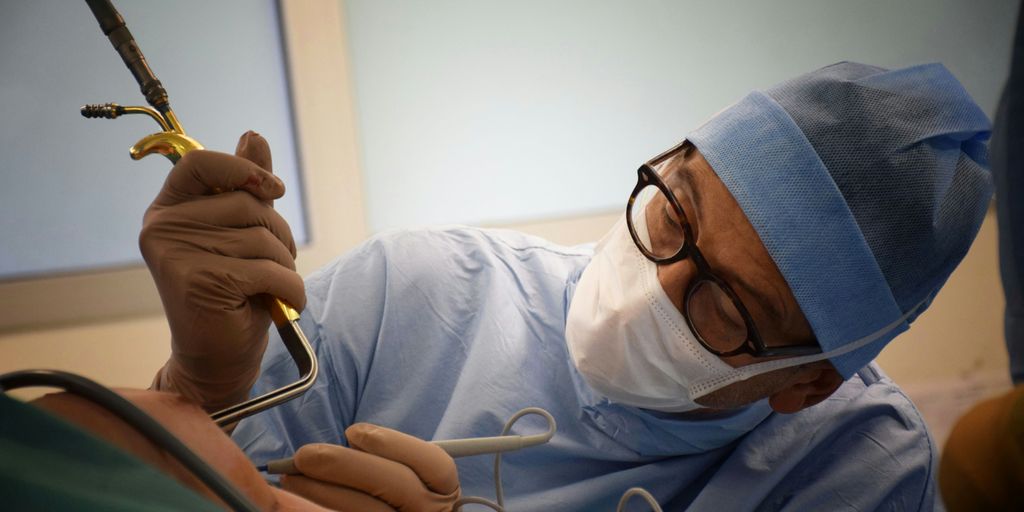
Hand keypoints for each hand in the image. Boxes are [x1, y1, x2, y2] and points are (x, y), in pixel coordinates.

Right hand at [142, 131, 304, 411]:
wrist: (218, 358)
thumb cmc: (235, 292)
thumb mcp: (243, 233)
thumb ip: (246, 185)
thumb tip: (253, 135)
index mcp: (169, 208)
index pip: (200, 162)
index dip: (242, 169)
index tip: (273, 191)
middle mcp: (163, 228)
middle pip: (247, 203)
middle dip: (277, 234)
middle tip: (271, 265)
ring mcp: (177, 255)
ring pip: (263, 238)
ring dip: (285, 265)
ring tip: (270, 287)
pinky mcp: (199, 282)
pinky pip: (270, 270)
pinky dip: (290, 289)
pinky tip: (282, 304)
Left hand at [281, 423, 460, 511]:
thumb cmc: (399, 499)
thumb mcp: (410, 477)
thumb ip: (388, 459)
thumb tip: (347, 441)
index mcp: (444, 491)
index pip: (434, 465)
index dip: (393, 444)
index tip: (353, 432)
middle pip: (396, 486)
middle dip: (345, 466)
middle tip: (305, 455)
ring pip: (366, 511)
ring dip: (321, 492)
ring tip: (292, 478)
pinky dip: (317, 511)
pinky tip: (297, 502)